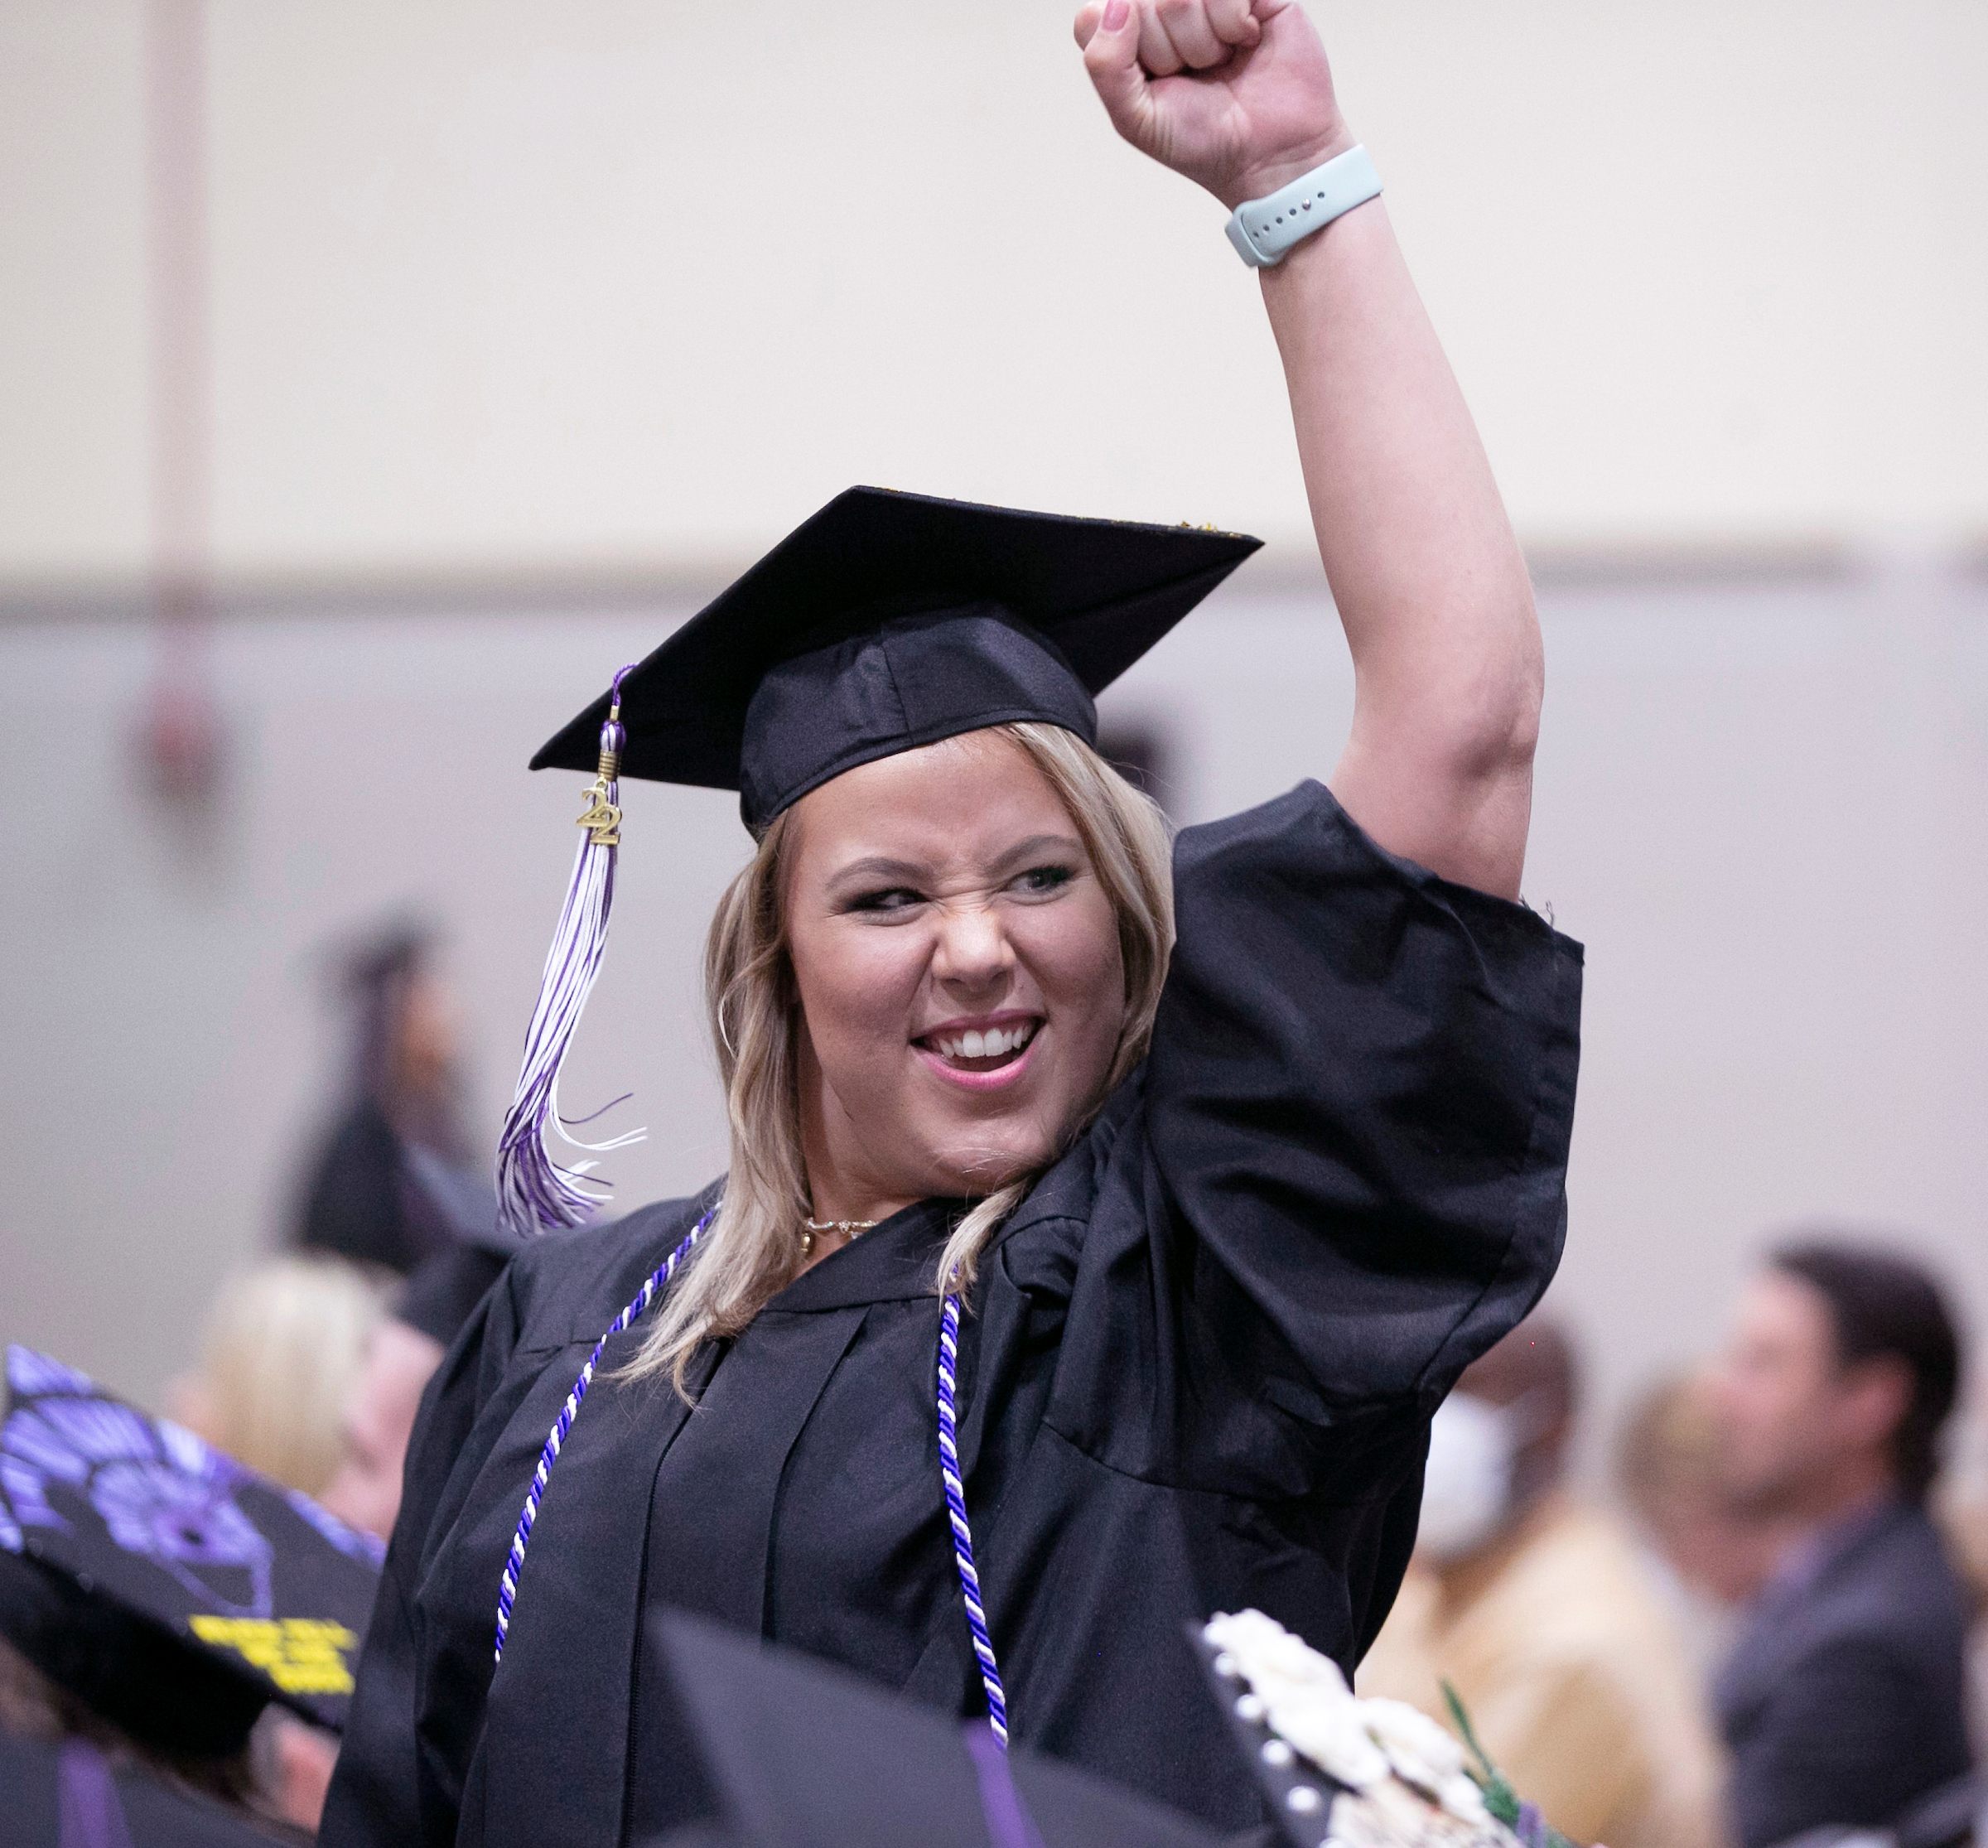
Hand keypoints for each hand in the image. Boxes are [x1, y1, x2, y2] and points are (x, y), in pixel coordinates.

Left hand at [1073, 0, 1351, 209]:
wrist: (1271, 154)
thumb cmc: (1204, 141)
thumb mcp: (1137, 120)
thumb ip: (1106, 66)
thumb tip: (1117, 6)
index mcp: (1127, 38)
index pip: (1095, 17)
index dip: (1124, 52)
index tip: (1155, 82)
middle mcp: (1162, 10)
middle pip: (1141, 4)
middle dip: (1169, 52)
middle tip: (1195, 77)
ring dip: (1203, 41)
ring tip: (1220, 62)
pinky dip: (1233, 22)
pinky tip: (1245, 41)